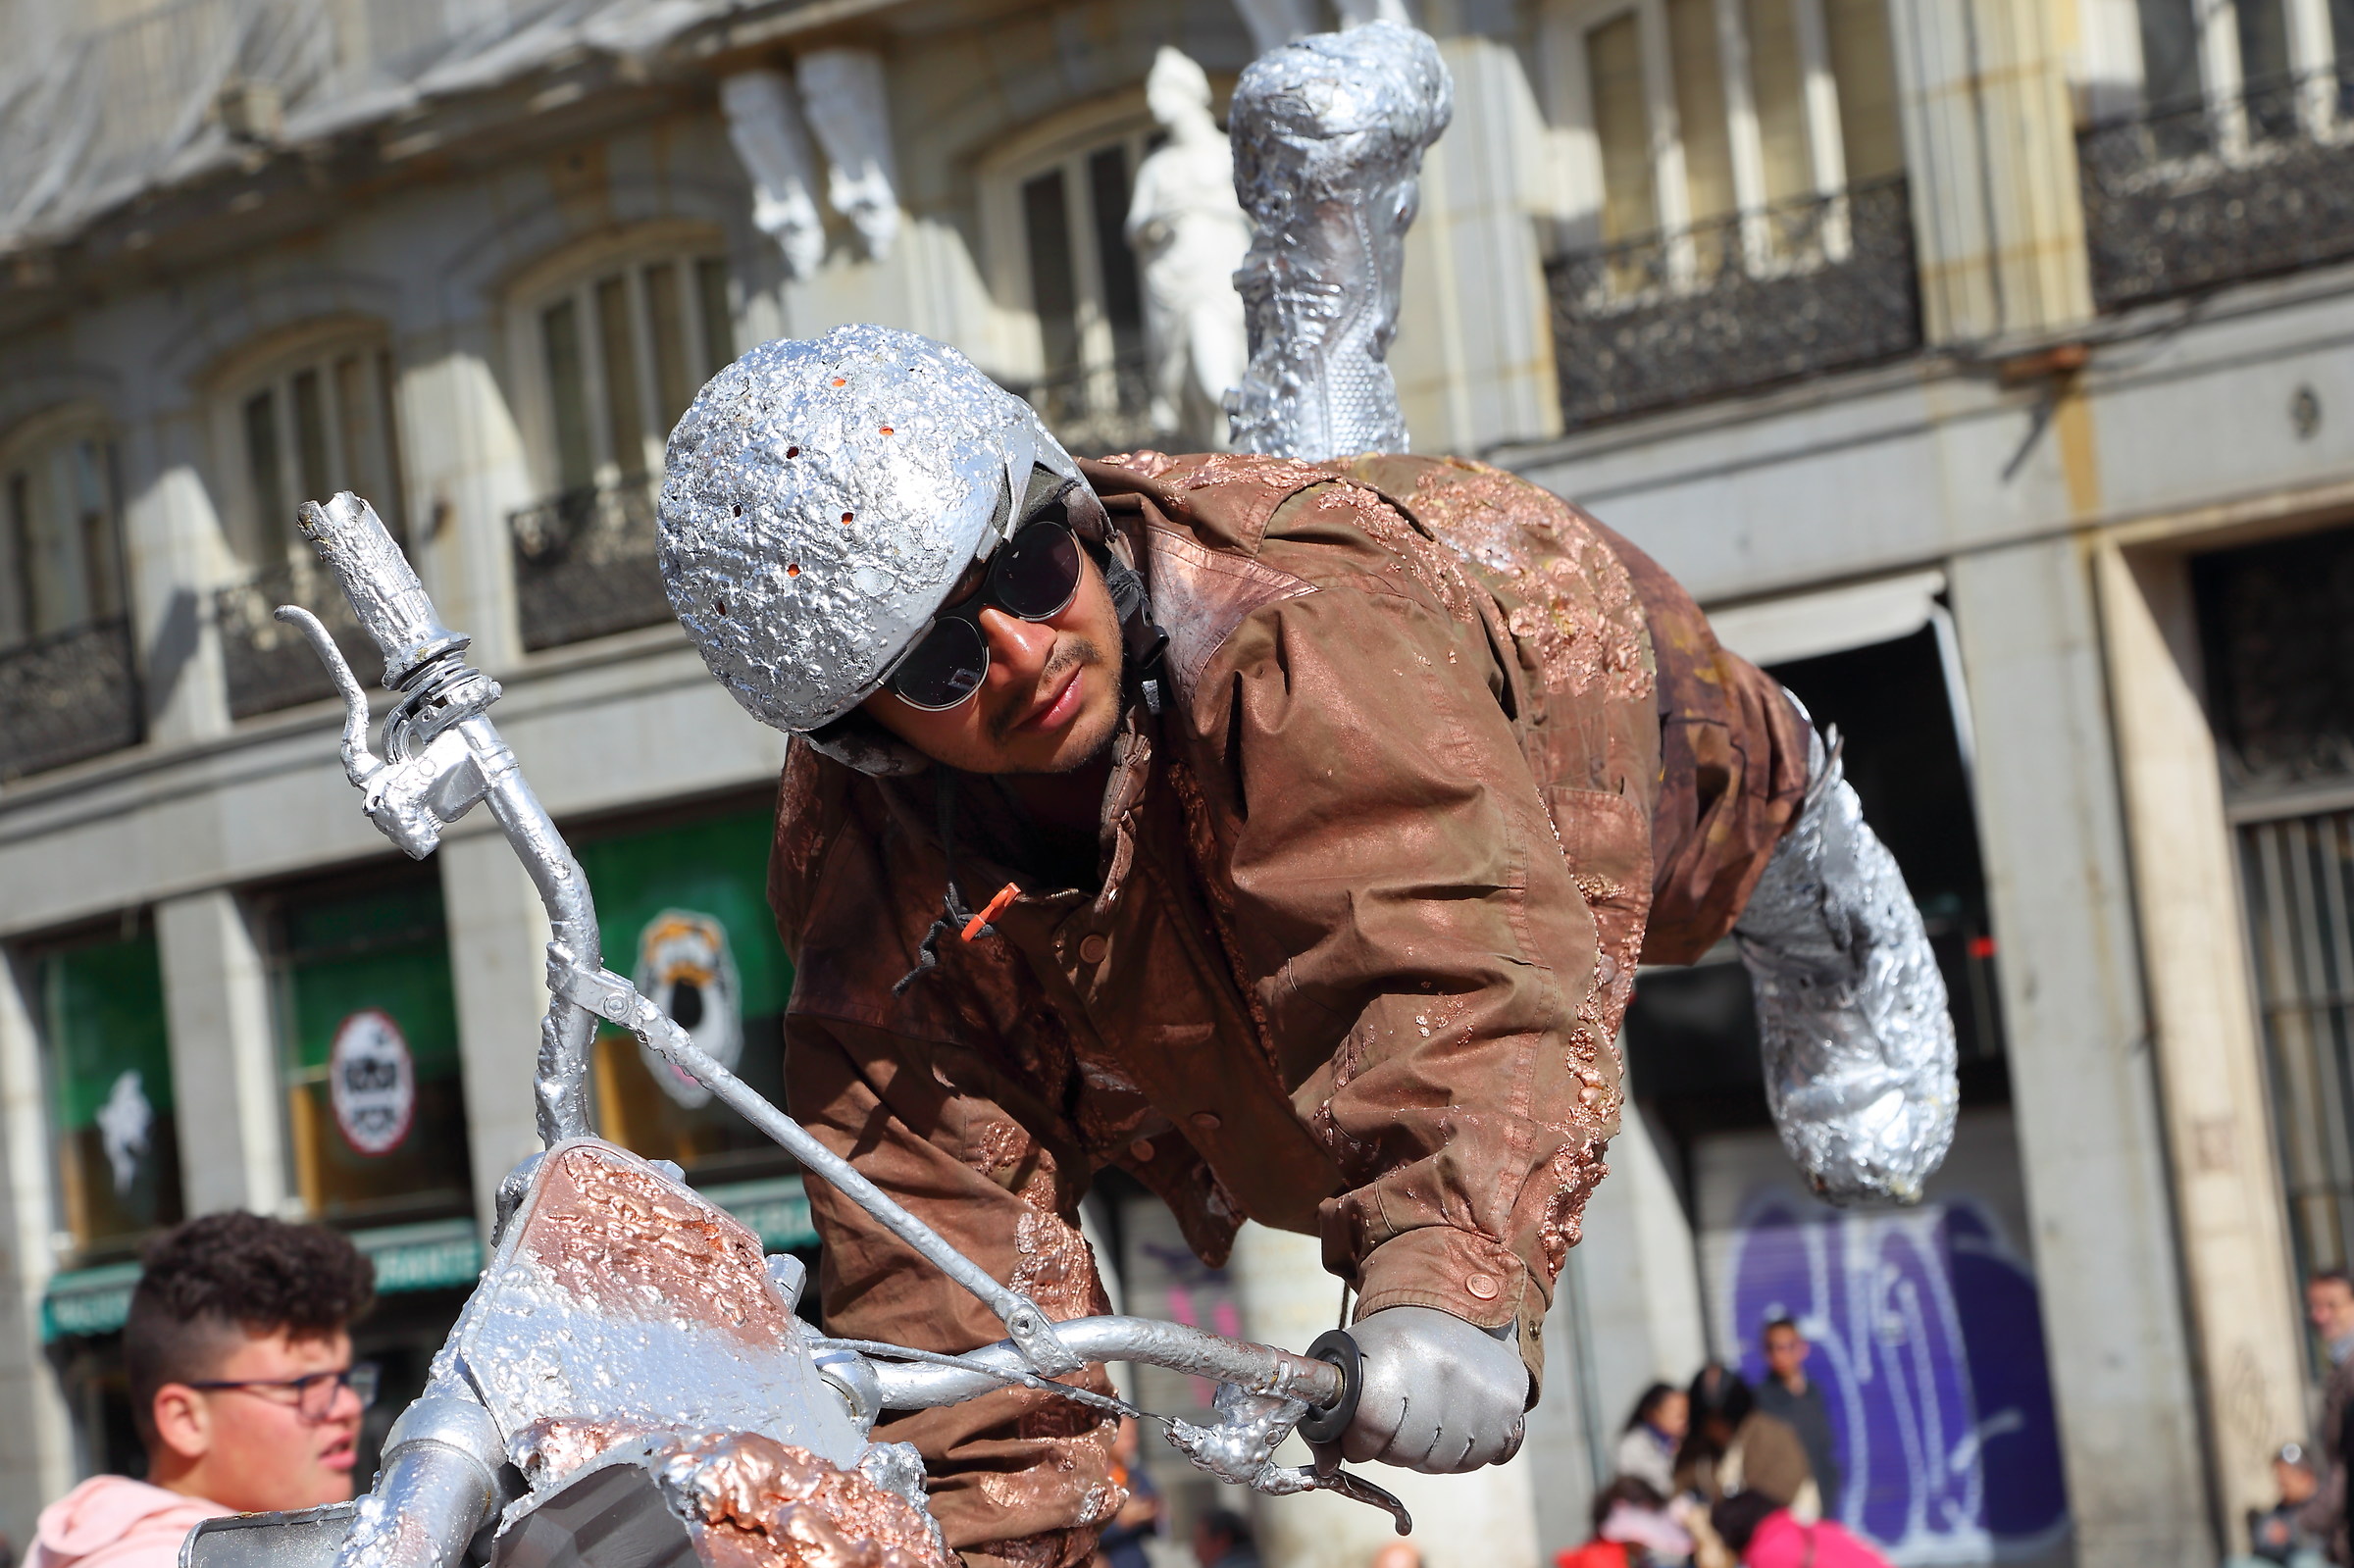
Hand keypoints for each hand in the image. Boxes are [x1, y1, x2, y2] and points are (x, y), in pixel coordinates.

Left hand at [1338, 1305, 1528, 1472]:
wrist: (1460, 1309)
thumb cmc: (1395, 1340)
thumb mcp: (1353, 1359)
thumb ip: (1328, 1414)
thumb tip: (1324, 1469)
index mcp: (1395, 1356)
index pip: (1369, 1429)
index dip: (1359, 1439)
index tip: (1361, 1429)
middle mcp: (1442, 1373)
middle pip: (1405, 1453)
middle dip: (1391, 1447)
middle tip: (1394, 1419)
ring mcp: (1480, 1392)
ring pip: (1441, 1463)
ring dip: (1426, 1452)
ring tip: (1424, 1415)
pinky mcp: (1510, 1406)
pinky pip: (1476, 1459)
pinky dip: (1460, 1452)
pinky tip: (1453, 1420)